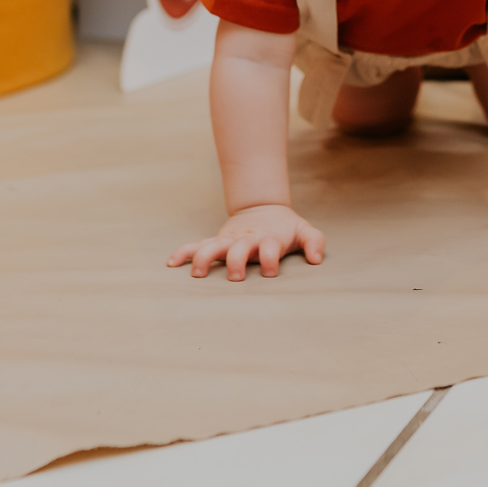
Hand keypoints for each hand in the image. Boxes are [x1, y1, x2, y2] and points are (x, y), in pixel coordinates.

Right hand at [167, 204, 325, 280]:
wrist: (263, 209)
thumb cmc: (285, 228)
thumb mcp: (304, 230)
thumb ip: (314, 242)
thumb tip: (316, 259)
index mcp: (268, 239)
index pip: (269, 248)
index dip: (270, 258)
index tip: (270, 272)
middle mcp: (246, 240)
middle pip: (238, 249)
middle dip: (236, 261)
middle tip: (236, 277)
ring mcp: (229, 241)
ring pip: (212, 247)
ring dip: (204, 258)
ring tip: (196, 273)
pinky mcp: (216, 242)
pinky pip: (196, 245)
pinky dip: (183, 252)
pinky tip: (171, 263)